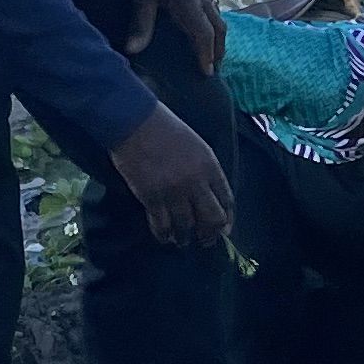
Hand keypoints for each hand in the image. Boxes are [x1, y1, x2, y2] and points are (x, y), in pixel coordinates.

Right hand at [111, 100, 234, 247]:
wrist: (136, 122)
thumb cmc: (166, 129)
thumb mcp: (197, 146)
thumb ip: (206, 170)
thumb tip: (210, 195)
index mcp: (210, 166)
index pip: (227, 200)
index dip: (227, 219)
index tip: (224, 229)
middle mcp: (195, 182)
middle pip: (211, 219)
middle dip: (210, 234)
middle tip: (205, 240)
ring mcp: (173, 191)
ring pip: (187, 227)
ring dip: (185, 238)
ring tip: (182, 240)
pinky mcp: (151, 198)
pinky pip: (162, 225)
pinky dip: (164, 235)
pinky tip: (164, 236)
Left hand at [125, 0, 222, 74]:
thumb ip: (141, 22)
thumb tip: (133, 51)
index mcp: (190, 3)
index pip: (204, 36)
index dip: (206, 56)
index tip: (208, 73)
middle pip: (218, 28)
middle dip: (218, 49)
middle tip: (215, 65)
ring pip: (217, 13)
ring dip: (217, 33)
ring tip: (212, 45)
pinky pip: (212, 1)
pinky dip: (212, 16)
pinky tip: (202, 14)